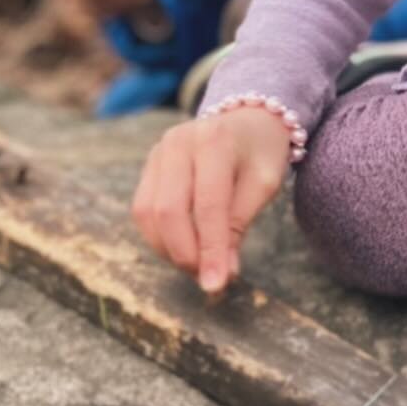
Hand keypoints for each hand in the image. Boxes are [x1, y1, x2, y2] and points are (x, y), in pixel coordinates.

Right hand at [131, 107, 301, 293]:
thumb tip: (220, 274)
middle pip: (169, 210)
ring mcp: (158, 152)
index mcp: (215, 141)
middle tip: (208, 278)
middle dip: (185, 253)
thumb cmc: (261, 154)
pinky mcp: (149, 166)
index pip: (208, 205)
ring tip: (198, 264)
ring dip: (169, 249)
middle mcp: (179, 142)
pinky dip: (159, 237)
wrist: (247, 120)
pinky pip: (142, 209)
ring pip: (147, 213)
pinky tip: (183, 247)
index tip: (216, 285)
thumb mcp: (264, 185)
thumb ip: (239, 224)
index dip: (210, 249)